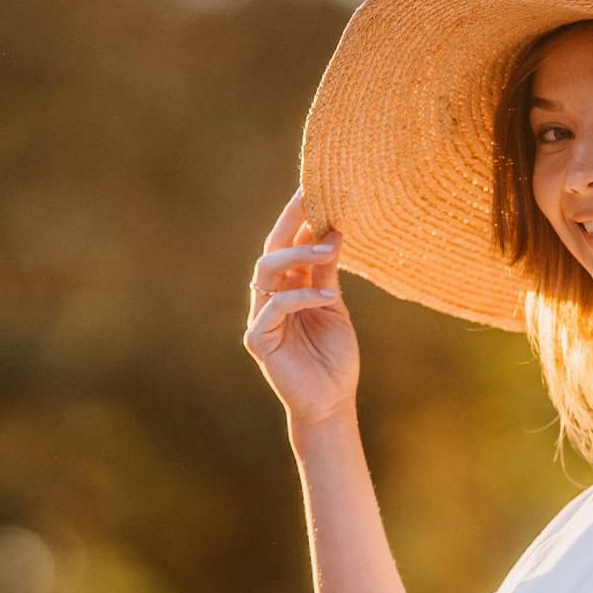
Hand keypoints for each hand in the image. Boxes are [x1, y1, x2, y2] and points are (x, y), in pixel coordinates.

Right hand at [243, 185, 359, 429]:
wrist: (331, 402)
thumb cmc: (334, 357)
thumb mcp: (335, 308)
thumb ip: (328, 274)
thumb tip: (333, 231)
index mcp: (288, 286)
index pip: (288, 244)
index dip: (299, 218)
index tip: (316, 189)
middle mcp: (270, 296)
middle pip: (272, 248)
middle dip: (291, 221)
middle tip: (313, 198)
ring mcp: (261, 316)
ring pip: (267, 270)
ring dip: (298, 254)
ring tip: (329, 248)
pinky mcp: (257, 338)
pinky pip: (275, 306)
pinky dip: (302, 296)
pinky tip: (327, 296)